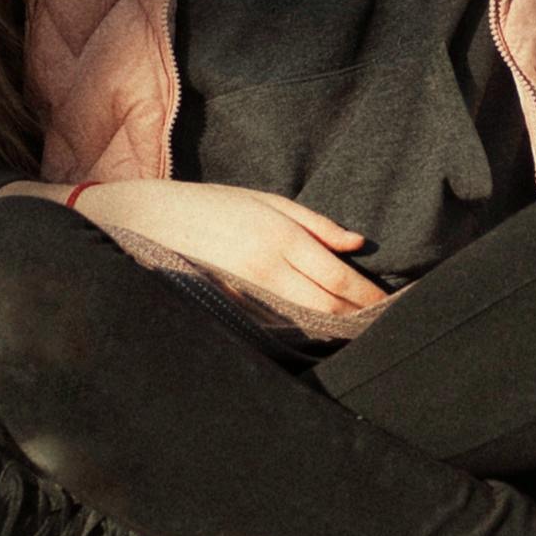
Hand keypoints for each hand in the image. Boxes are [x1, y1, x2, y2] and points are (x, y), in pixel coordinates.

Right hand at [68, 179, 387, 315]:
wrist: (142, 221)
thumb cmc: (210, 204)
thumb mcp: (265, 200)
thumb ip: (314, 224)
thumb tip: (358, 243)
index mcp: (280, 239)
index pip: (340, 280)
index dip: (370, 297)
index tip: (392, 305)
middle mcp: (266, 272)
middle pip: (328, 307)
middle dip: (360, 318)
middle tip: (387, 325)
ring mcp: (246, 296)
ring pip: (304, 324)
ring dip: (335, 330)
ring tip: (361, 333)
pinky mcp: (229, 311)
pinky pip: (276, 328)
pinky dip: (302, 333)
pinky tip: (317, 336)